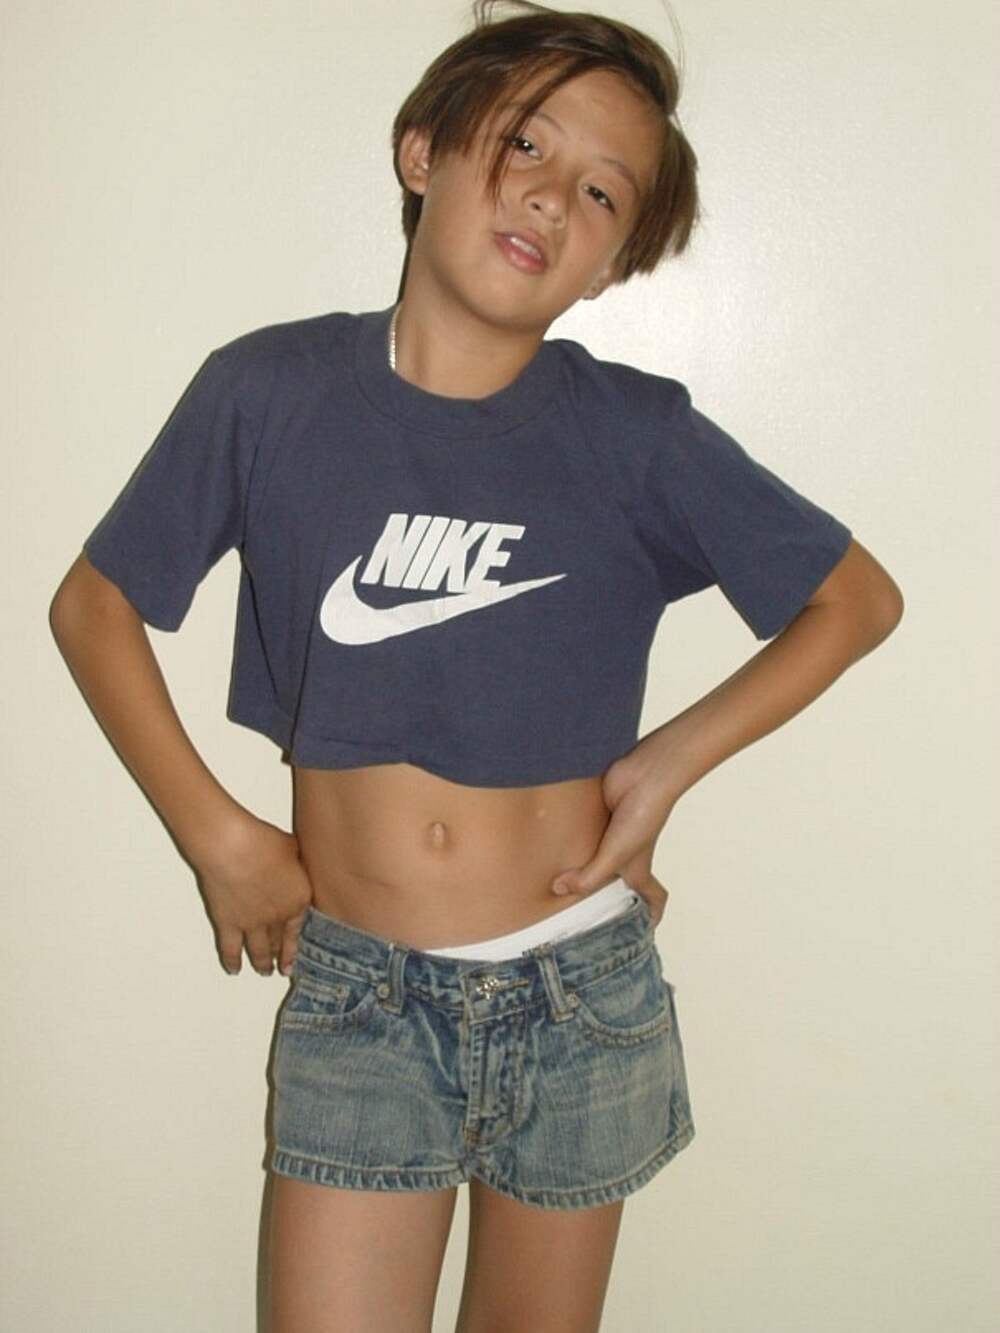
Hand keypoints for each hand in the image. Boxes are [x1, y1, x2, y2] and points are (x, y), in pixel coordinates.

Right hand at [193, 814, 313, 976]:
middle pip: (279, 941)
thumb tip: (294, 861)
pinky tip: (234, 968)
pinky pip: (231, 949)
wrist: (232, 847)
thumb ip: (296, 863)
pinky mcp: (228, 923)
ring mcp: (252, 924)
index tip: (296, 957)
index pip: (299, 928)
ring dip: (262, 963)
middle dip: (281, 955)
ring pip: (259, 951)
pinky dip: (232, 960)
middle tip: (283, 968)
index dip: (297, 945)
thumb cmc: (262, 842)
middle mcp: (277, 917)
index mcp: (298, 899)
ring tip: (264, 971)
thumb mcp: (292, 848)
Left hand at [550, 747, 678, 928]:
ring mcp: (608, 837)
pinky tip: (546, 851)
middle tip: (579, 919)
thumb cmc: (642, 816)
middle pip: (614, 885)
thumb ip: (588, 877)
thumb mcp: (615, 855)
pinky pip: (579, 838)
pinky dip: (567, 844)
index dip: (651, 917)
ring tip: (551, 892)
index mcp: (637, 870)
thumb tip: (557, 889)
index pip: (653, 899)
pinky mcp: (594, 819)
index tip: (642, 933)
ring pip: (592, 861)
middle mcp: (624, 856)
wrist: (642, 774)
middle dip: (602, 901)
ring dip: (577, 871)